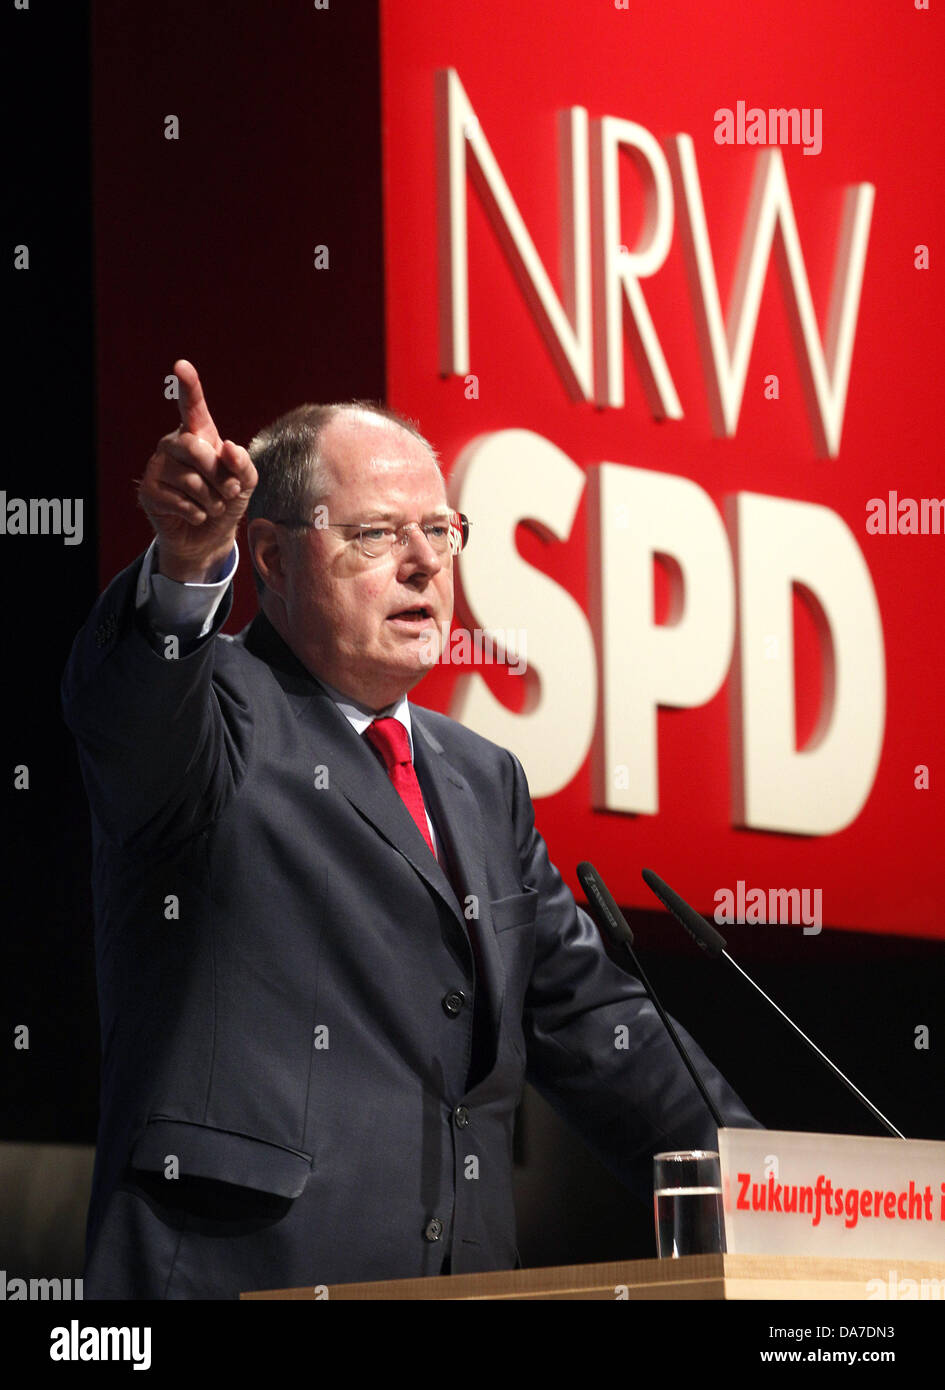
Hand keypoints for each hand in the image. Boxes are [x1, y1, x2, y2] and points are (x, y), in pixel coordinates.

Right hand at [137, 360, 257, 582]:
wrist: (209, 536)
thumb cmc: (227, 500)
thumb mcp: (246, 482)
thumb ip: (243, 464)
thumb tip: (228, 448)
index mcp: (198, 434)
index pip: (192, 406)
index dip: (189, 386)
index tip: (182, 366)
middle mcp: (174, 444)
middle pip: (196, 449)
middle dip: (220, 477)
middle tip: (228, 492)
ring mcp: (158, 466)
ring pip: (191, 481)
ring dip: (212, 501)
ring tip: (212, 505)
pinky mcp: (149, 491)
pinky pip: (180, 502)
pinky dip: (197, 514)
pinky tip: (196, 514)